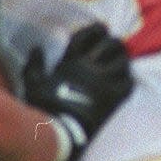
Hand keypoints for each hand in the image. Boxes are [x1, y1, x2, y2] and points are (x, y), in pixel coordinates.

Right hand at [22, 22, 132, 160]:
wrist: (61, 132)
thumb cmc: (44, 108)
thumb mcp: (32, 84)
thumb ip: (34, 65)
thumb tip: (36, 48)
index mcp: (71, 63)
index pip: (85, 37)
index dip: (95, 29)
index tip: (102, 28)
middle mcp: (90, 68)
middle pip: (110, 46)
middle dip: (114, 42)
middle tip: (115, 44)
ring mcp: (104, 83)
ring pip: (122, 62)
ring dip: (123, 58)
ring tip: (122, 59)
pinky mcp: (114, 98)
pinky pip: (128, 83)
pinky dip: (128, 79)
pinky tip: (126, 79)